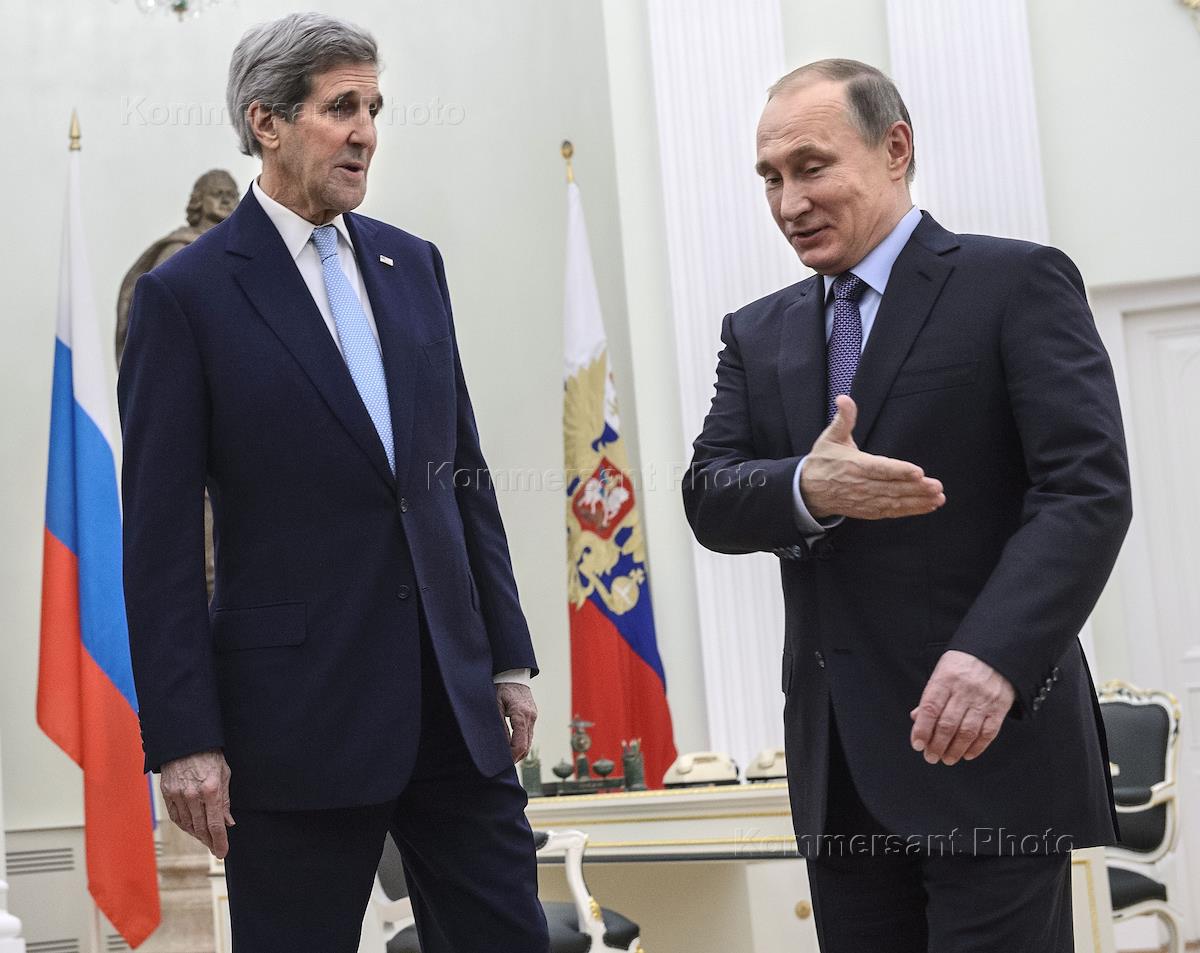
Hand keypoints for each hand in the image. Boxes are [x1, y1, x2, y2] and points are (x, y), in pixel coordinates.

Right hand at [160, 749, 234, 858]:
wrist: (186, 741)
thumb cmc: (210, 755)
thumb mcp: (224, 774)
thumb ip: (225, 800)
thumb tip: (228, 822)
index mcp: (211, 790)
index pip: (215, 824)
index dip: (219, 841)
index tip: (223, 852)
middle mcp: (193, 795)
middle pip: (201, 828)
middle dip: (209, 841)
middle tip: (216, 848)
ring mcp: (178, 795)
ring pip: (187, 825)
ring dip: (197, 835)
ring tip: (205, 839)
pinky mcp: (167, 793)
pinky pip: (176, 817)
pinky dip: (184, 825)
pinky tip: (191, 829)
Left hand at [496, 683, 537, 762]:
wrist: (513, 673)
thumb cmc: (500, 687)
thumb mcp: (494, 704)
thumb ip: (497, 724)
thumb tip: (499, 745)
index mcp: (521, 713)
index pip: (520, 743)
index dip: (512, 756)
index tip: (502, 763)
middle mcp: (530, 716)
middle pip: (526, 745)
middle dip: (515, 757)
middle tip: (503, 766)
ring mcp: (533, 716)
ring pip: (529, 742)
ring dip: (519, 752)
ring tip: (506, 759)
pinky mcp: (532, 716)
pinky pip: (529, 735)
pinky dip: (521, 743)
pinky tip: (511, 747)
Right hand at [800, 395, 944, 519]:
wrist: (807, 490)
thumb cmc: (823, 461)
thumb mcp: (830, 437)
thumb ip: (843, 418)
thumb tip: (844, 399)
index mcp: (854, 465)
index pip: (879, 468)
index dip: (899, 471)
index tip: (918, 472)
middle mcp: (860, 484)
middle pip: (891, 488)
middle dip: (916, 489)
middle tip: (936, 486)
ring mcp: (864, 499)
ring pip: (894, 502)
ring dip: (917, 501)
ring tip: (937, 498)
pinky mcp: (867, 510)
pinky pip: (890, 511)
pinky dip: (909, 511)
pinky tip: (926, 506)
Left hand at [910, 650, 1015, 764]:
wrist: (995, 653)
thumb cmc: (963, 664)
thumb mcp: (941, 672)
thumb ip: (930, 696)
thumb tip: (916, 718)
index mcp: (945, 679)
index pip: (930, 708)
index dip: (922, 729)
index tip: (917, 744)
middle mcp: (964, 690)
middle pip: (947, 724)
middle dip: (937, 745)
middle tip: (931, 756)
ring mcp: (983, 700)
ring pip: (967, 732)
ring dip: (955, 750)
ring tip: (946, 758)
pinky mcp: (999, 708)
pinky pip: (988, 732)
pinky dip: (977, 747)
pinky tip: (967, 754)